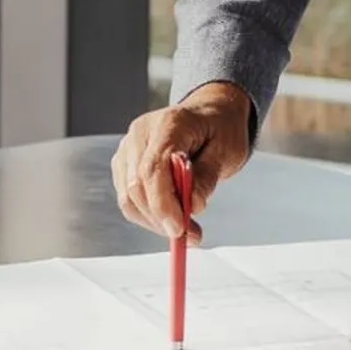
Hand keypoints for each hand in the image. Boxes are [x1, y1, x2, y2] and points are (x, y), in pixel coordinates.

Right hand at [110, 84, 257, 238]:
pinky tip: (171, 216)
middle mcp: (141, 132)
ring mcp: (128, 146)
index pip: (152, 168)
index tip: (180, 230)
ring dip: (154, 221)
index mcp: (169, 123)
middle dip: (161, 218)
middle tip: (191, 236)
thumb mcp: (226, 151)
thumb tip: (192, 206)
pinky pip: (128, 197)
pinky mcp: (124, 161)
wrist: (208, 113)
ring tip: (185, 229)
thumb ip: (206, 177)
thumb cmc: (220, 130)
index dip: (163, 204)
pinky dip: (148, 214)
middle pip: (137, 185)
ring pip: (128, 196)